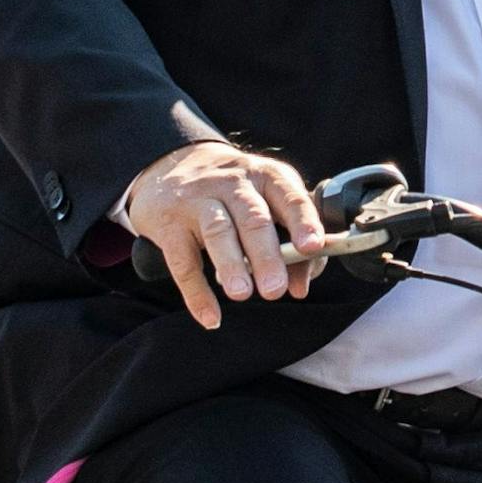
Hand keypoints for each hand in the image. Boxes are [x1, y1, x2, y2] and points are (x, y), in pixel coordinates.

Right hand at [126, 142, 325, 329]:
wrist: (169, 166)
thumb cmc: (231, 192)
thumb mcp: (265, 202)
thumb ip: (290, 245)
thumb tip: (300, 287)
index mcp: (266, 177)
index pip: (289, 196)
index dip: (303, 221)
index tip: (312, 247)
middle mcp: (233, 183)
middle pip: (253, 218)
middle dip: (266, 255)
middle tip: (275, 288)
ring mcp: (198, 200)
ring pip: (218, 231)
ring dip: (231, 265)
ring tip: (242, 293)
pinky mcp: (169, 223)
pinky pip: (183, 261)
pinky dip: (196, 292)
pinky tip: (211, 316)